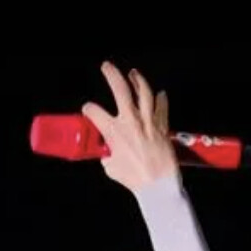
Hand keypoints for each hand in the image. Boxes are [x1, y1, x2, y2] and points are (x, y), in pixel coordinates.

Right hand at [81, 62, 176, 192]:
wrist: (157, 184)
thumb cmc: (134, 178)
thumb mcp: (111, 168)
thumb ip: (108, 156)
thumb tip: (107, 154)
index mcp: (114, 131)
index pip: (94, 112)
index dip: (89, 110)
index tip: (88, 110)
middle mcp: (131, 121)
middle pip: (120, 89)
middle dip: (112, 74)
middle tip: (107, 66)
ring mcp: (148, 122)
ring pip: (144, 92)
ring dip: (137, 80)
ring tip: (133, 73)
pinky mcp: (162, 126)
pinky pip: (162, 107)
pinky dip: (160, 99)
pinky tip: (159, 94)